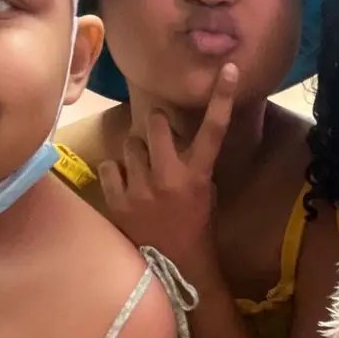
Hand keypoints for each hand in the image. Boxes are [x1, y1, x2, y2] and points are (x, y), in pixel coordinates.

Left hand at [99, 63, 237, 274]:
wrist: (178, 267)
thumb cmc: (196, 227)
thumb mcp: (205, 193)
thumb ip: (192, 164)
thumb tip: (176, 138)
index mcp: (198, 174)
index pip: (214, 129)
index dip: (223, 97)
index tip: (230, 70)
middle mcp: (170, 177)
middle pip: (155, 124)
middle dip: (155, 126)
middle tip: (157, 138)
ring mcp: (141, 189)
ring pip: (129, 145)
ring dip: (134, 154)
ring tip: (141, 172)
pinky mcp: (118, 201)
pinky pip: (109, 168)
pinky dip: (115, 175)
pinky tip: (125, 188)